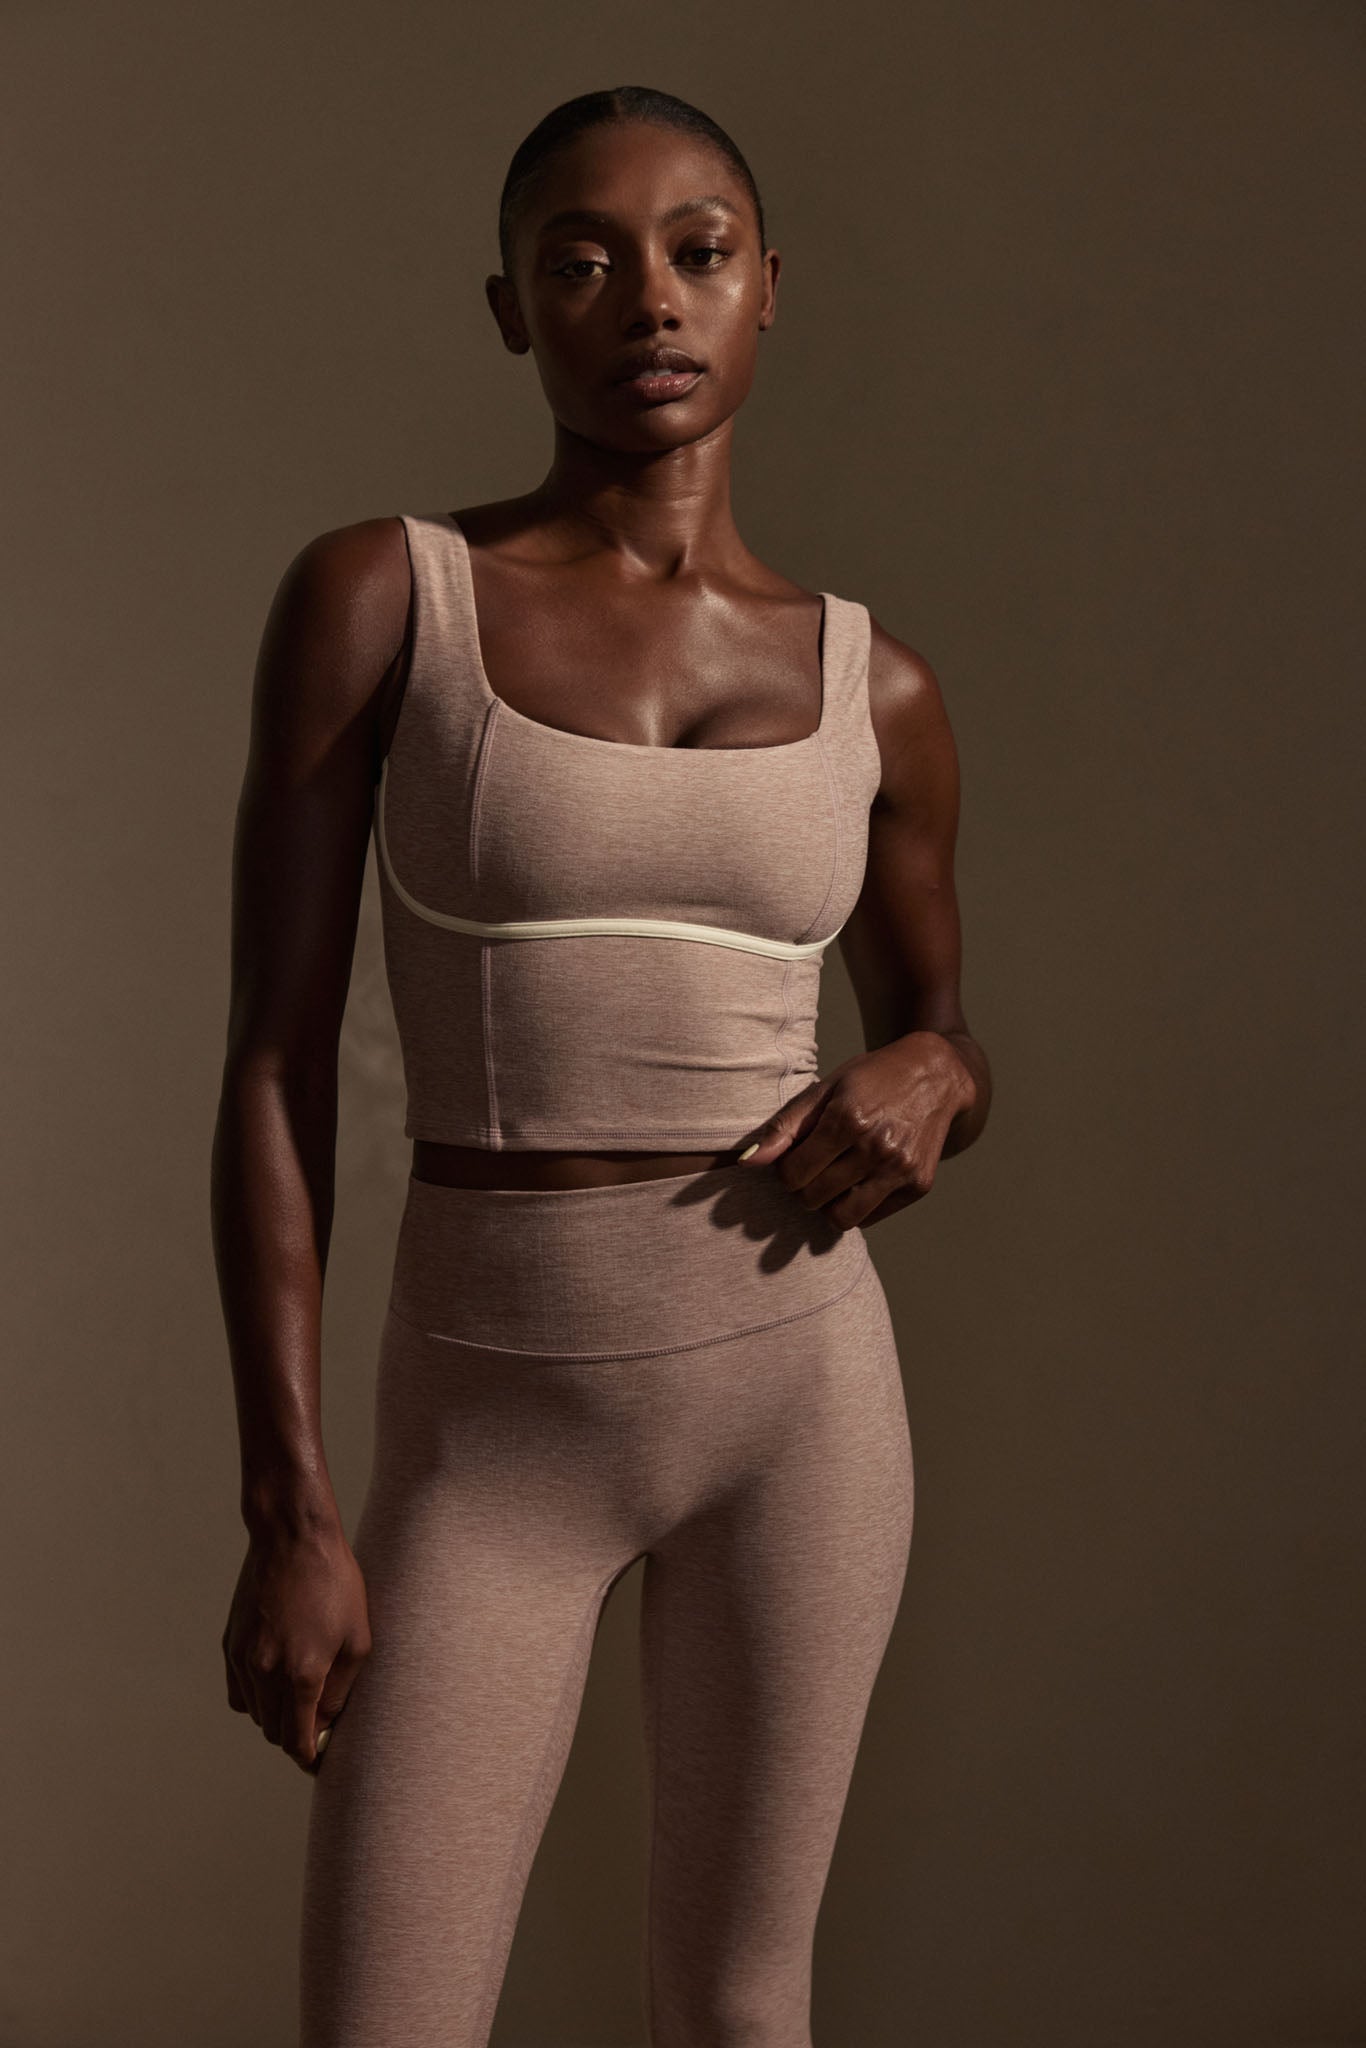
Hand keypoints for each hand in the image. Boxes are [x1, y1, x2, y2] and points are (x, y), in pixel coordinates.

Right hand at [222, 1518, 371, 1774]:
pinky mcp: (231, 1645)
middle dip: (295, 1736)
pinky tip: (277, 1681)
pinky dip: (255, 1697)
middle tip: (317, 1726)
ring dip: (276, 1716)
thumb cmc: (336, 1583)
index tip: (318, 1761)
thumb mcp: (358, 1637)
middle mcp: (266, 1673)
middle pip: (274, 1732)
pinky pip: (238, 1691)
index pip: (297, 1741)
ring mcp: (243, 1659)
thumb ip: (341, 1690)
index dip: (308, 1758)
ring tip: (301, 1697)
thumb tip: (326, 1724)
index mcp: (302, 1674)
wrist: (292, 1538)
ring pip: (255, 1714)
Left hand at [737, 1032, 977, 1230]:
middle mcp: (877, 1147)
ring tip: (830, 1181)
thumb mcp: (825, 1088)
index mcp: (848, 1119)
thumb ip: (784, 1126)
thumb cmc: (871, 1079)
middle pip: (813, 1198)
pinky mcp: (919, 1185)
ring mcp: (901, 1169)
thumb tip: (747, 1163)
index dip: (785, 1170)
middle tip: (812, 1167)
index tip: (794, 1157)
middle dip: (803, 1187)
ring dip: (827, 1205)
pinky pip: (870, 1217)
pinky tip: (858, 1180)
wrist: (935, 1076)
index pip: (793, 1175)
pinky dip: (856, 1206)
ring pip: (842, 1218)